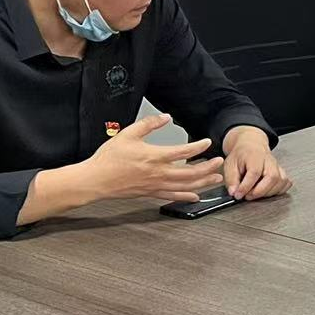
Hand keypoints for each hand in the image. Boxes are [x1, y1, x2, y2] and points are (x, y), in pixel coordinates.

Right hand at [83, 114, 223, 202]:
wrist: (95, 180)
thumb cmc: (109, 159)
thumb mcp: (128, 134)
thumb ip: (149, 124)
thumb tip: (165, 117)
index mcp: (154, 156)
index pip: (183, 152)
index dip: (198, 147)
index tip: (207, 142)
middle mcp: (158, 173)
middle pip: (190, 172)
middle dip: (207, 168)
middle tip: (219, 163)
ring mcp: (155, 185)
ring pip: (185, 186)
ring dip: (203, 183)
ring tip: (215, 179)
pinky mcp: (150, 193)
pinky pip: (172, 196)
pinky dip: (186, 197)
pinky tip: (195, 197)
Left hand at [222, 128, 291, 200]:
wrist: (251, 145)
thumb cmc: (241, 155)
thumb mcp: (229, 164)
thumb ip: (231, 179)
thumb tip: (233, 192)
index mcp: (255, 155)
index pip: (254, 172)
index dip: (246, 186)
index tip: (238, 195)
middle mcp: (269, 160)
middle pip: (272, 176)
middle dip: (260, 191)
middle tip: (248, 196)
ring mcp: (277, 165)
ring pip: (281, 181)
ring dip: (268, 192)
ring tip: (256, 194)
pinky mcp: (281, 171)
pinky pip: (286, 182)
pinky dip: (279, 190)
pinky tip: (268, 192)